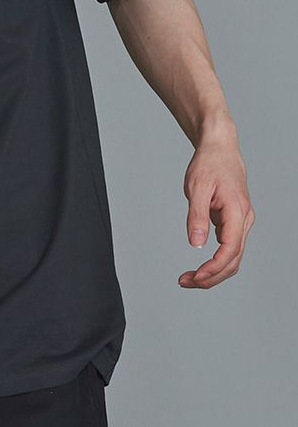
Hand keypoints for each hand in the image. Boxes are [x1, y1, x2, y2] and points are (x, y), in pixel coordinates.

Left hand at [178, 125, 254, 288]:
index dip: (214, 268)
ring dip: (214, 271)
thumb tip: (196, 244)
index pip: (231, 249)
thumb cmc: (209, 164)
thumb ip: (197, 216)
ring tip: (189, 278)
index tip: (196, 277)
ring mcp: (241, 222)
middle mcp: (244, 220)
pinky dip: (215, 260)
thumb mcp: (197, 187)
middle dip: (212, 276)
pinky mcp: (234, 221)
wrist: (220, 148)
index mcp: (237, 212)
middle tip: (186, 282)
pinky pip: (228, 247)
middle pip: (234, 260)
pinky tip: (199, 265)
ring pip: (233, 256)